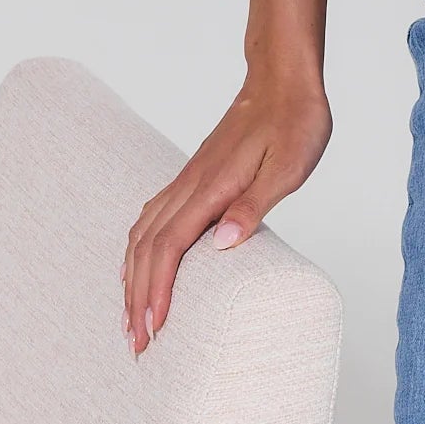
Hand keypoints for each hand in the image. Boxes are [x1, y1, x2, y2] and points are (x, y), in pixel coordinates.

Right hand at [120, 71, 332, 353]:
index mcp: (213, 186)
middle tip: (135, 344)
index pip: (171, 247)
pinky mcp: (194, 175)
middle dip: (137, 298)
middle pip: (148, 247)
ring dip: (133, 277)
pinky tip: (137, 263)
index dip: (158, 291)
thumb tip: (223, 245)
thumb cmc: (294, 121)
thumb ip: (256, 203)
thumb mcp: (290, 165)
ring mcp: (189, 178)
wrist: (283, 79)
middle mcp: (192, 184)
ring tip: (130, 316)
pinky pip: (153, 216)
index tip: (152, 330)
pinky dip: (138, 248)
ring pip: (144, 232)